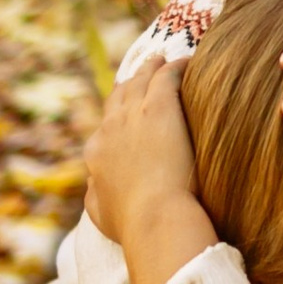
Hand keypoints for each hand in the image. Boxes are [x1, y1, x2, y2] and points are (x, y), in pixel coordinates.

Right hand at [84, 54, 196, 245]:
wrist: (154, 217)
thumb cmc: (133, 224)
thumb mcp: (101, 213)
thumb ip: (97, 196)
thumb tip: (96, 186)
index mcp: (97, 154)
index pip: (107, 129)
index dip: (117, 118)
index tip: (127, 114)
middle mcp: (111, 129)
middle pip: (120, 98)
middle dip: (130, 83)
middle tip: (142, 71)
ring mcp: (135, 116)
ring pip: (141, 81)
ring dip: (151, 68)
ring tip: (161, 59)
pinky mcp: (160, 109)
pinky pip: (167, 77)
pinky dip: (175, 67)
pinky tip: (187, 61)